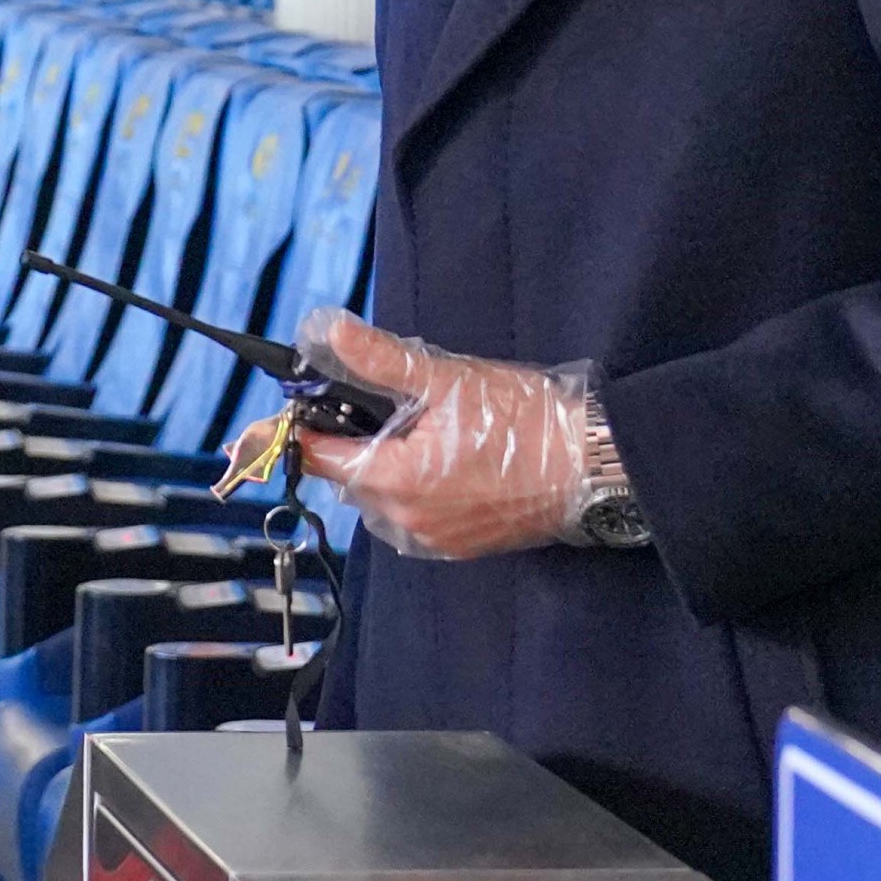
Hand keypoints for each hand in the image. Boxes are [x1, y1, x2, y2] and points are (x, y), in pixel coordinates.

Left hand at [285, 307, 612, 560]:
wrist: (594, 468)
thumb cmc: (524, 420)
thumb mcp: (447, 379)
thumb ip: (379, 360)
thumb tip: (327, 332)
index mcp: (392, 479)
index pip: (319, 457)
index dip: (298, 431)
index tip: (286, 412)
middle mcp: (403, 521)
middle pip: (351, 475)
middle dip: (358, 440)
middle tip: (394, 406)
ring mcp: (432, 540)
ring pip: (383, 496)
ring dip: (389, 466)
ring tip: (432, 432)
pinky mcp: (458, 548)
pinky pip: (414, 515)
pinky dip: (417, 488)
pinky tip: (450, 461)